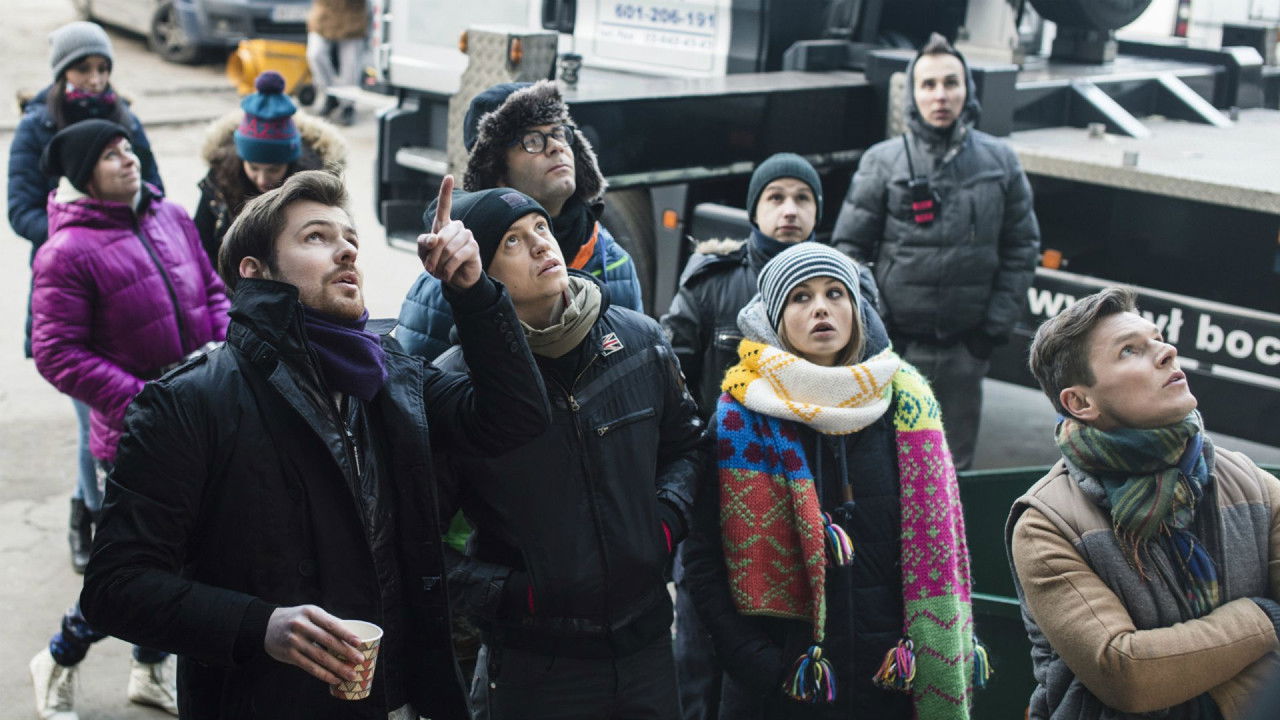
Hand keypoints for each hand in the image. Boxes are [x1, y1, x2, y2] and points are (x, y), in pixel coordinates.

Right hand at [263, 605, 363, 684]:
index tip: (359, 643)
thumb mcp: (309, 613)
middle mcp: (301, 626)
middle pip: (328, 641)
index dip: (346, 634)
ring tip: (351, 674)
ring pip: (320, 657)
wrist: (266, 626)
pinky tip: (334, 679)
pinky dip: (324, 674)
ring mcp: (294, 641)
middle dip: (346, 652)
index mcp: (310, 613)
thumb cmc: (296, 619)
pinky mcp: (289, 655)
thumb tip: (352, 635)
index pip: (331, 624)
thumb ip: (327, 622)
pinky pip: (309, 667)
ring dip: (337, 667)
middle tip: (360, 660)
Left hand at [417, 175, 481, 290]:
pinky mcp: (474, 248)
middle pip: (441, 236)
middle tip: (429, 268)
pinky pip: (458, 256)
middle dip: (432, 254)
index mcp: (443, 225)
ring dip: (441, 263)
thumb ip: (423, 243)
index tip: (449, 177)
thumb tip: (433, 239)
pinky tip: (448, 274)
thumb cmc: (438, 263)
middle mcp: (457, 227)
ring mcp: (467, 236)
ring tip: (440, 271)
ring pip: (449, 247)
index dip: (446, 192)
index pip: (444, 206)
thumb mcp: (424, 254)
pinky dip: (449, 268)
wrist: (455, 279)